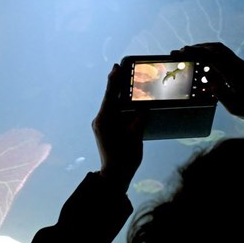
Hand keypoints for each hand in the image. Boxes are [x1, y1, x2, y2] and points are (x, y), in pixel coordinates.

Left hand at [92, 64, 144, 191]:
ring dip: (120, 96)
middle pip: (110, 98)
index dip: (114, 80)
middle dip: (117, 85)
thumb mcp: (136, 134)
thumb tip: (144, 105)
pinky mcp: (104, 130)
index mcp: (104, 119)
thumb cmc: (125, 156)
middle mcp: (99, 120)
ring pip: (111, 106)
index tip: (116, 66)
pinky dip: (120, 107)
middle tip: (124, 70)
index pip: (110, 95)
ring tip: (129, 84)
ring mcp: (101, 125)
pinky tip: (129, 103)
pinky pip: (113, 114)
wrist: (115, 175)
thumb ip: (140, 117)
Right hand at [172, 42, 243, 134]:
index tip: (178, 52)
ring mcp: (243, 67)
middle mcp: (238, 65)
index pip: (208, 56)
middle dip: (198, 48)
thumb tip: (211, 82)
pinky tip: (210, 69)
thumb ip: (221, 93)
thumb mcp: (235, 106)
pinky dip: (216, 58)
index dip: (192, 53)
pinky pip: (228, 60)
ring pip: (222, 52)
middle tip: (183, 51)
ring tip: (194, 57)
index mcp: (233, 71)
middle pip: (215, 48)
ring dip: (207, 51)